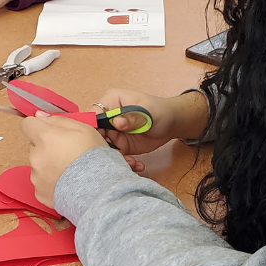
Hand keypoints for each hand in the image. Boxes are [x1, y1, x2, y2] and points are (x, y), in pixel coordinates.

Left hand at [23, 112, 105, 209]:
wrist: (100, 189)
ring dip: (48, 164)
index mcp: (44, 138)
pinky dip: (50, 182)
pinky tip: (65, 182)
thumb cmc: (93, 156)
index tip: (49, 131)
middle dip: (46, 146)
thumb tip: (39, 116)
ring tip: (69, 170)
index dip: (38, 126)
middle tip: (66, 152)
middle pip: (34, 145)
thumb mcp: (83, 129)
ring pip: (38, 164)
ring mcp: (36, 177)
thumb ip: (58, 120)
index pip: (27, 125)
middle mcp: (35, 157)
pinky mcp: (39, 193)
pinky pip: (41, 183)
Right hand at [94, 89, 208, 171]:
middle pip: (95, 135)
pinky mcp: (119, 145)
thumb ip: (132, 117)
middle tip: (119, 157)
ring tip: (131, 163)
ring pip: (103, 148)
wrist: (172, 123)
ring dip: (115, 158)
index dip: (95, 130)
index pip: (93, 116)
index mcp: (110, 101)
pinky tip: (136, 164)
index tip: (105, 142)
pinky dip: (124, 162)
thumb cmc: (160, 110)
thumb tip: (117, 122)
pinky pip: (115, 155)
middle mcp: (108, 117)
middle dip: (104, 148)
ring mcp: (113, 132)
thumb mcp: (148, 112)